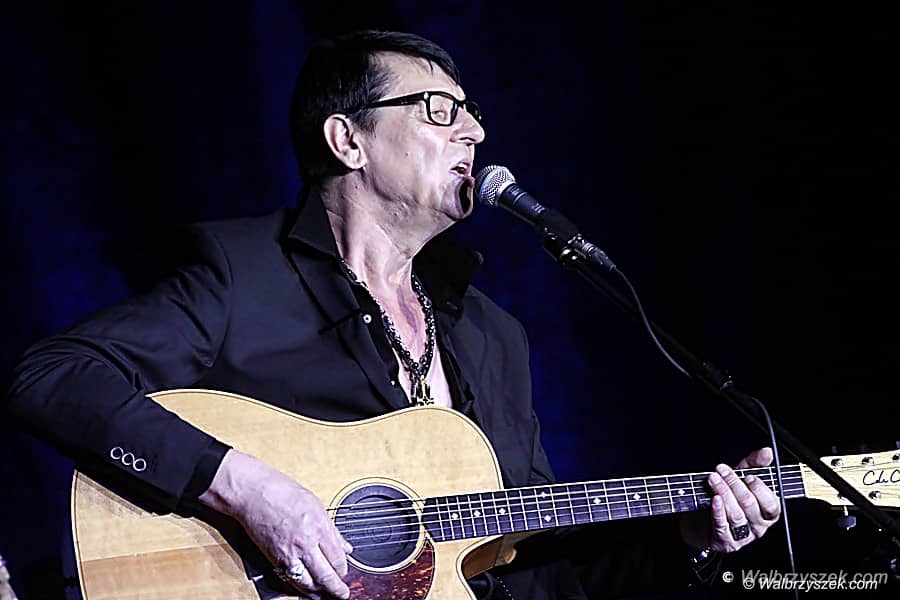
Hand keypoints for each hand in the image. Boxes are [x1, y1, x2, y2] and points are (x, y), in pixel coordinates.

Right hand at [199, 450, 352, 598]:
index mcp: (319, 527)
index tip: (345, 570)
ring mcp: (289, 553)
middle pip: (326, 575)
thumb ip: (332, 530)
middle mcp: (305, 543)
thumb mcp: (316, 505)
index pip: (337, 558)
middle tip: (342, 594)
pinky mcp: (275, 559)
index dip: (343, 568)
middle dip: (336, 588)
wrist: (253, 494)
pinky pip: (291, 580)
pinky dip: (301, 588)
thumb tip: (345, 546)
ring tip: (326, 594)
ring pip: (308, 583)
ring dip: (319, 591)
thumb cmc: (282, 492)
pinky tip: (307, 589)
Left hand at [680, 447, 780, 552]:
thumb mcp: (741, 477)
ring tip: (713, 479)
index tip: (749, 475)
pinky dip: (718, 511)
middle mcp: (758, 525)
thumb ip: (754, 464)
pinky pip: (723, 526)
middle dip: (735, 485)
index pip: (771, 503)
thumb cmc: (728, 497)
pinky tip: (714, 499)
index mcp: (767, 512)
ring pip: (736, 515)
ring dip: (723, 493)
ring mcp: (743, 536)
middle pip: (750, 506)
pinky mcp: (726, 542)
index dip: (761, 489)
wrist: (703, 521)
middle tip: (721, 470)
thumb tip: (766, 451)